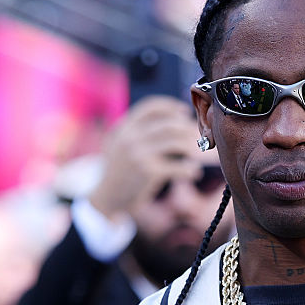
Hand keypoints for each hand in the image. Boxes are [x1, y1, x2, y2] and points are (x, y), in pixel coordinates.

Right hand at [89, 96, 200, 220]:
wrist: (108, 198)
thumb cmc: (121, 170)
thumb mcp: (119, 144)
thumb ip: (138, 131)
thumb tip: (174, 120)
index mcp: (124, 128)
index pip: (151, 107)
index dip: (171, 106)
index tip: (184, 112)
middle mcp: (130, 138)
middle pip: (169, 125)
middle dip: (187, 128)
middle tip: (195, 135)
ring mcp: (139, 154)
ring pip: (176, 142)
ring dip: (191, 147)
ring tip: (195, 154)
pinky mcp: (149, 172)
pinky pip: (179, 167)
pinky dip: (190, 170)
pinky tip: (194, 173)